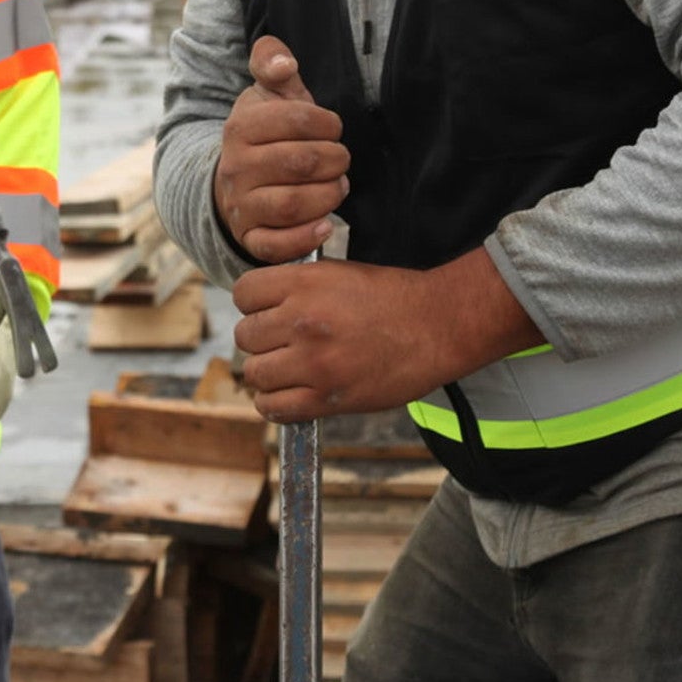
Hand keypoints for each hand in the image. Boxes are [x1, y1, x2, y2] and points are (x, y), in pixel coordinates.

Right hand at [215, 35, 349, 263]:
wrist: (234, 182)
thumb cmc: (266, 134)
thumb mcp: (267, 94)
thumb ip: (271, 61)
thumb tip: (283, 63)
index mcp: (240, 127)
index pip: (296, 119)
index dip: (327, 123)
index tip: (333, 128)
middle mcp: (235, 168)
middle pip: (300, 163)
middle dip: (335, 160)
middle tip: (341, 159)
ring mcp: (240, 206)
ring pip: (291, 205)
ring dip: (328, 196)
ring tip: (338, 187)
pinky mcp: (250, 238)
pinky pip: (275, 246)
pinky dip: (305, 238)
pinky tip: (326, 225)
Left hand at [233, 249, 542, 422]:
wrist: (437, 327)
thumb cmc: (392, 297)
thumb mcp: (339, 274)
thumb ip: (297, 287)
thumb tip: (262, 304)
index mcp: (305, 284)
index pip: (244, 293)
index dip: (253, 302)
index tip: (266, 310)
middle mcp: (302, 321)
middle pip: (245, 336)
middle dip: (260, 339)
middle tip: (281, 342)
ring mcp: (313, 363)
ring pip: (255, 373)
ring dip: (267, 372)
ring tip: (287, 369)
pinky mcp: (327, 398)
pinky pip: (274, 407)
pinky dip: (274, 404)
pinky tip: (288, 394)